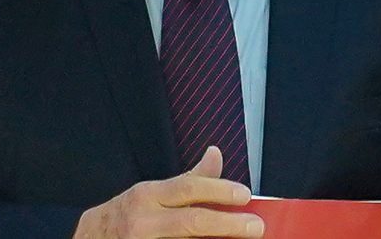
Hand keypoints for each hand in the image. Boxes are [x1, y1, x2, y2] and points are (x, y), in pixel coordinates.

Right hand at [72, 146, 262, 237]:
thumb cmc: (125, 215)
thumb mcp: (152, 191)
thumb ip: (187, 178)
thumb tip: (215, 154)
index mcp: (148, 196)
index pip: (188, 189)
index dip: (219, 191)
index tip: (245, 195)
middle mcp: (143, 222)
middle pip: (192, 222)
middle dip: (228, 224)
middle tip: (255, 227)